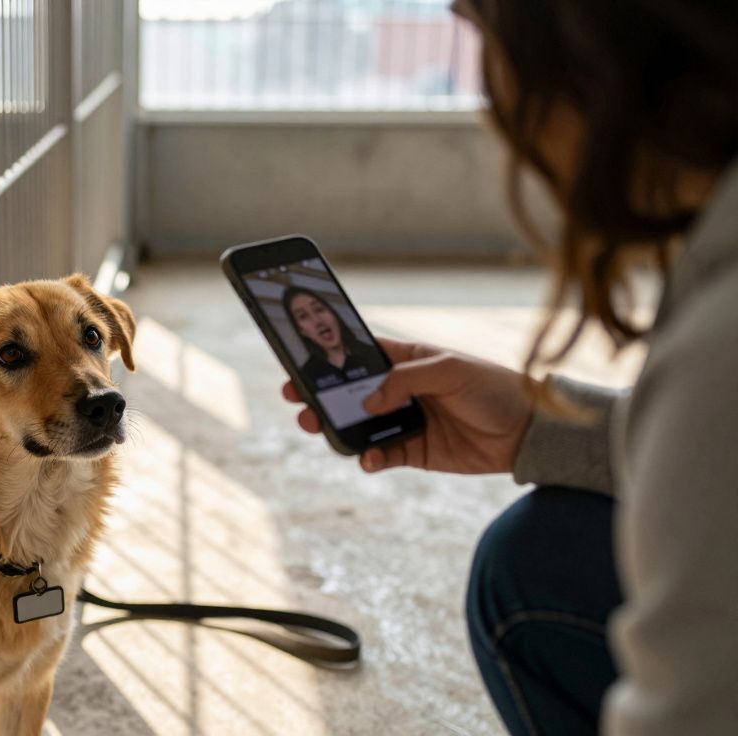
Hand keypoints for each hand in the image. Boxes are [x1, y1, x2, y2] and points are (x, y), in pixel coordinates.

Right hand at [282, 337, 534, 474]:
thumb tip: (368, 400)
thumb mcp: (450, 370)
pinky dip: (369, 458)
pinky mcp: (413, 452)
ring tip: (319, 429)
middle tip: (298, 402)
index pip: (361, 355)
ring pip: (359, 426)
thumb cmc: (494, 388)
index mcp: (407, 361)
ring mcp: (404, 422)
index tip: (302, 363)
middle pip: (350, 393)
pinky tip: (368, 458)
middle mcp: (400, 391)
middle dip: (321, 397)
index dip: (330, 358)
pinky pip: (381, 456)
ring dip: (337, 428)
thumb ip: (406, 380)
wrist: (529, 433)